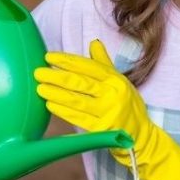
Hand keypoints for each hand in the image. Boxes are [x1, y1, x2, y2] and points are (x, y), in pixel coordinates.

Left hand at [34, 40, 179, 179]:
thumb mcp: (121, 82)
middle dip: (57, 76)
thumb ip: (104, 64)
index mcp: (116, 80)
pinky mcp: (102, 130)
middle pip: (80, 82)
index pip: (88, 66)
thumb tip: (93, 43)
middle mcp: (113, 94)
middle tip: (38, 72)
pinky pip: (78, 118)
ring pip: (77, 100)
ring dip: (56, 94)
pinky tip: (50, 105)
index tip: (50, 57)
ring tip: (40, 88)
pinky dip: (63, 111)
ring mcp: (108, 112)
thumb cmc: (128, 107)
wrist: (141, 137)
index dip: (67, 61)